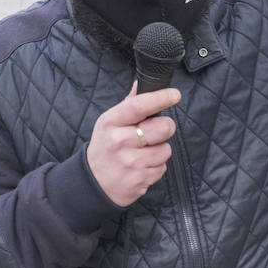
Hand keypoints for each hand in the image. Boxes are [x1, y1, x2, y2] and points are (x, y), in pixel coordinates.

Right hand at [86, 84, 181, 206]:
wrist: (93, 182)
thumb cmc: (105, 147)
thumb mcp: (109, 123)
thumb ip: (128, 105)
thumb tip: (141, 84)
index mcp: (111, 122)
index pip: (138, 106)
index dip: (159, 98)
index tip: (174, 94)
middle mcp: (119, 142)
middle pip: (162, 128)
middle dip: (166, 127)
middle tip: (156, 130)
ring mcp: (130, 162)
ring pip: (165, 150)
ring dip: (160, 150)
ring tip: (144, 152)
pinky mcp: (139, 180)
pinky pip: (162, 168)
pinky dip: (156, 167)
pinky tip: (142, 166)